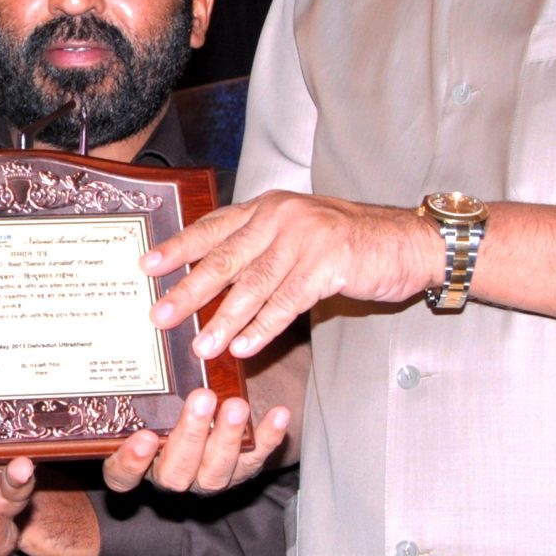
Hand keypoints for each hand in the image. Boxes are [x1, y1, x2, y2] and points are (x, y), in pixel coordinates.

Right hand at [102, 388, 292, 495]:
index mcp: (139, 461)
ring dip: (227, 436)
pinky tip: (278, 414)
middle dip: (191, 436)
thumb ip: (138, 382)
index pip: (122, 477)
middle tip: (202, 399)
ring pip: (216, 471)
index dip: (130, 463)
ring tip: (236, 404)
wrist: (209, 410)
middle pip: (175, 472)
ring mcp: (207, 477)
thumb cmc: (165, 398)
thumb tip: (139, 327)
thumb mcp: (147, 392)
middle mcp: (171, 474)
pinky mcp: (242, 470)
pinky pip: (256, 458)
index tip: (144, 437)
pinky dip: (268, 436)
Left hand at [145, 191, 441, 358]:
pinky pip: (286, 302)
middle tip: (160, 314)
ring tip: (201, 346)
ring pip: (253, 285)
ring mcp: (305, 238)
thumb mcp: (297, 235)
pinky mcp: (329, 264)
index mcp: (268, 207)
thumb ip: (258, 250)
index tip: (147, 266)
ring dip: (223, 320)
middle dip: (189, 290)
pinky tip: (243, 348)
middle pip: (225, 258)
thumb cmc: (350, 244)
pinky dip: (262, 328)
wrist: (409, 243)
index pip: (213, 227)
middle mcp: (281, 217)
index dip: (178, 247)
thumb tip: (210, 284)